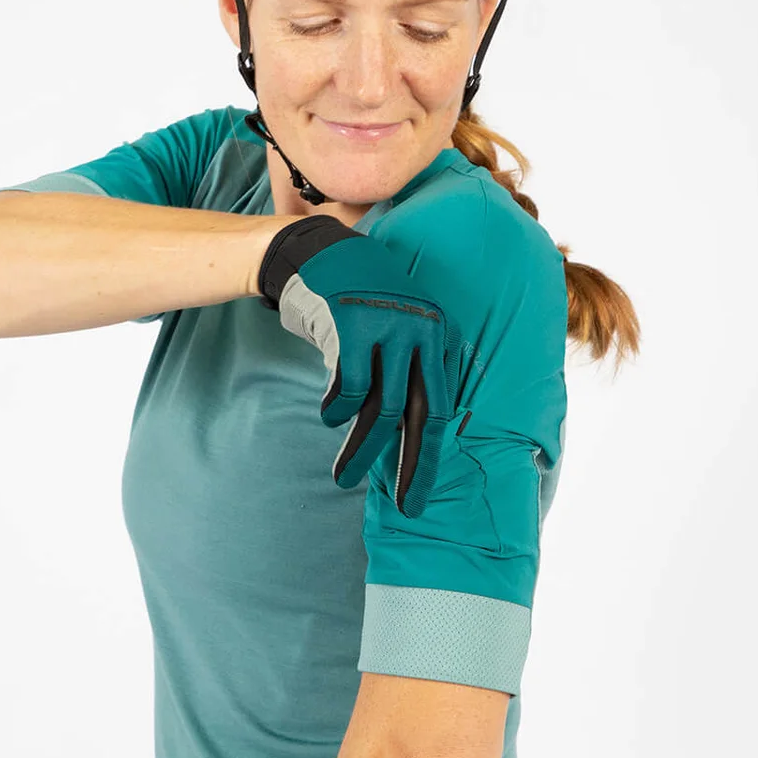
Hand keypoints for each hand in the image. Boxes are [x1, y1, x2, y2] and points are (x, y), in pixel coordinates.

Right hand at [256, 215, 460, 517]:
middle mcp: (421, 329)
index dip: (429, 455)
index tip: (417, 494)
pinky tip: (328, 417)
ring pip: (381, 408)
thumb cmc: (355, 302)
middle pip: (421, 414)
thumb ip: (403, 375)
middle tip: (405, 506)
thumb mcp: (392, 333)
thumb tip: (404, 441)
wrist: (318, 250)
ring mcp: (388, 325)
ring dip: (361, 450)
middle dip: (412, 466)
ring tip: (344, 478)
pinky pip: (349, 386)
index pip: (439, 409)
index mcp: (438, 335)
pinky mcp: (353, 322)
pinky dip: (336, 410)